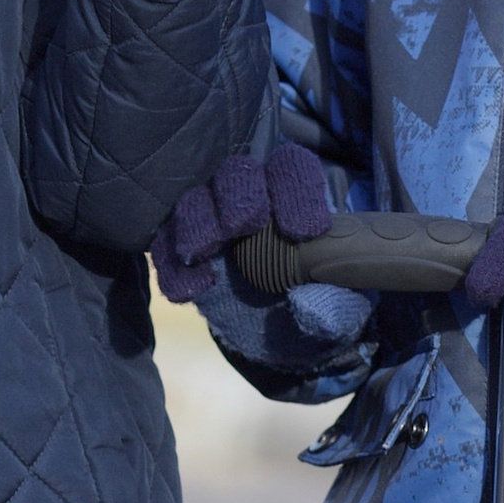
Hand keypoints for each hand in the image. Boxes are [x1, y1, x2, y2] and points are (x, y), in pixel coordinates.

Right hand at [153, 144, 330, 304]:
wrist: (280, 335)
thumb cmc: (314, 305)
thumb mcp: (338, 311)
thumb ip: (335, 306)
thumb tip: (313, 307)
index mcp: (292, 200)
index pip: (291, 168)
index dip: (296, 190)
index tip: (303, 230)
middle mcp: (248, 201)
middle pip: (237, 174)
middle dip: (239, 196)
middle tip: (242, 225)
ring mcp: (210, 223)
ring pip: (195, 202)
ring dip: (199, 223)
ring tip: (205, 251)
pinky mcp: (180, 253)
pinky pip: (165, 248)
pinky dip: (175, 269)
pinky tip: (195, 287)